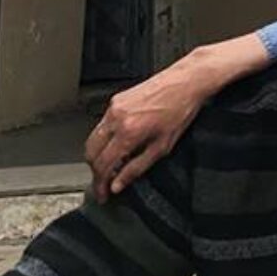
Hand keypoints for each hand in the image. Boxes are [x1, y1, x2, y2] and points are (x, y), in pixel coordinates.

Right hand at [84, 33, 271, 201]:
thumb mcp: (163, 146)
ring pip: (93, 138)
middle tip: (104, 183)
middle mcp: (116, 118)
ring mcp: (113, 107)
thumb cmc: (181, 110)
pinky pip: (102, 125)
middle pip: (90, 153)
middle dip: (94, 170)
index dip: (100, 183)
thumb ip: (137, 167)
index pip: (103, 165)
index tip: (103, 193)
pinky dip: (105, 139)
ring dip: (98, 155)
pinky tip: (118, 145)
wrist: (186, 82)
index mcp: (128, 132)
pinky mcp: (115, 100)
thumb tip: (119, 184)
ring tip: (111, 166)